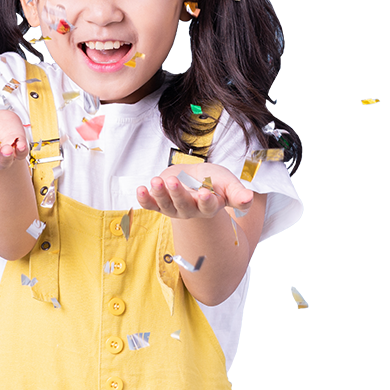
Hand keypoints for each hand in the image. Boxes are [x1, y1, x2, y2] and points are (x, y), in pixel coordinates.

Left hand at [137, 163, 253, 220]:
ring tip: (156, 181)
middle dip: (178, 193)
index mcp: (209, 207)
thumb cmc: (214, 181)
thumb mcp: (228, 183)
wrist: (196, 178)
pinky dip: (144, 199)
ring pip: (166, 205)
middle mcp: (190, 210)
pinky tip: (140, 190)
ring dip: (159, 194)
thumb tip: (249, 199)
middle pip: (184, 205)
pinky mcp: (160, 203)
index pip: (208, 207)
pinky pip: (150, 204)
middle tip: (174, 181)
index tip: (205, 193)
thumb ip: (237, 193)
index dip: (206, 201)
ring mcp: (174, 208)